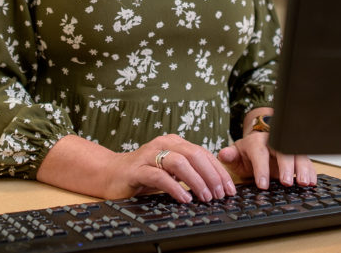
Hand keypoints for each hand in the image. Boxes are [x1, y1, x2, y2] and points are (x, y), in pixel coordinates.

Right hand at [105, 134, 237, 203]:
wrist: (111, 174)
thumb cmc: (144, 173)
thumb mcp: (170, 170)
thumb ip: (188, 170)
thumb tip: (216, 184)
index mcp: (174, 142)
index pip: (203, 153)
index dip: (218, 170)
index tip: (229, 187)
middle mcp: (163, 144)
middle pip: (194, 155)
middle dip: (211, 175)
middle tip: (220, 194)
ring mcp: (149, 155)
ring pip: (178, 163)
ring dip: (196, 181)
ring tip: (206, 197)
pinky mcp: (137, 169)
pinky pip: (159, 176)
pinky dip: (174, 187)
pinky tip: (184, 198)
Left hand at [217, 112, 316, 189]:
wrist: (260, 138)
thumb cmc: (248, 150)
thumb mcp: (236, 152)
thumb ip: (230, 155)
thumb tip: (223, 155)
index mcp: (256, 142)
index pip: (259, 154)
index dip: (261, 169)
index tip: (262, 185)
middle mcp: (274, 142)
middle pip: (282, 151)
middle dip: (286, 167)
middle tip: (286, 183)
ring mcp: (287, 147)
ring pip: (297, 154)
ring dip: (302, 168)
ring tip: (304, 183)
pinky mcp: (297, 154)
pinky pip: (306, 160)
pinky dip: (311, 171)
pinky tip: (312, 181)